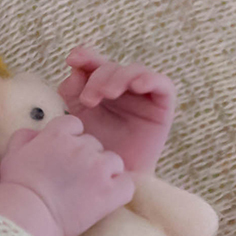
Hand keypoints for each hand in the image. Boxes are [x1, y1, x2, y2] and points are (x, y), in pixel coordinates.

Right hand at [0, 114, 134, 235]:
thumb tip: (37, 133)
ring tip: (91, 189)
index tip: (64, 155)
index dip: (71, 139)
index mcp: (58, 133)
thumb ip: (25, 136)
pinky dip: (120, 190)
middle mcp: (81, 145)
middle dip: (87, 158)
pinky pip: (127, 184)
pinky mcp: (110, 191)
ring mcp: (98, 167)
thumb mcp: (12, 153)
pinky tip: (107, 198)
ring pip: (113, 161)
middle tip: (74, 178)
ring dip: (105, 172)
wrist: (27, 213)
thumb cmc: (16, 186)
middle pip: (94, 144)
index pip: (75, 124)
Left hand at [57, 44, 176, 174]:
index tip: (72, 59)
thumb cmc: (94, 151)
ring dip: (119, 77)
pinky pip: (162, 85)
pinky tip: (137, 86)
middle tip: (88, 98)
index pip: (93, 64)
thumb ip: (73, 93)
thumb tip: (74, 71)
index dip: (85, 56)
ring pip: (134, 71)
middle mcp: (122, 87)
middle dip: (98, 77)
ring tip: (107, 93)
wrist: (111, 179)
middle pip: (112, 67)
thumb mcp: (78, 119)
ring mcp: (143, 95)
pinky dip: (150, 80)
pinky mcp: (163, 105)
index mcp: (99, 87)